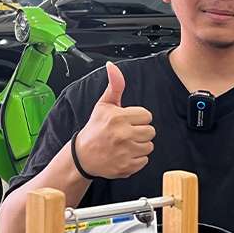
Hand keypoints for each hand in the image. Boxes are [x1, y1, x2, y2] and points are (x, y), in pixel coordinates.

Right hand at [74, 61, 154, 178]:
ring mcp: (125, 152)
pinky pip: (144, 160)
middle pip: (151, 131)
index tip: (128, 121)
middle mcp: (123, 134)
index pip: (147, 116)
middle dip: (141, 131)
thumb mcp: (104, 104)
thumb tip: (112, 66)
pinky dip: (137, 159)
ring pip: (149, 146)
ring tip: (126, 143)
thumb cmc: (95, 129)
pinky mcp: (126, 167)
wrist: (82, 156)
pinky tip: (125, 154)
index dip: (139, 118)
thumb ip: (114, 85)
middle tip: (127, 133)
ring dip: (140, 145)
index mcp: (119, 117)